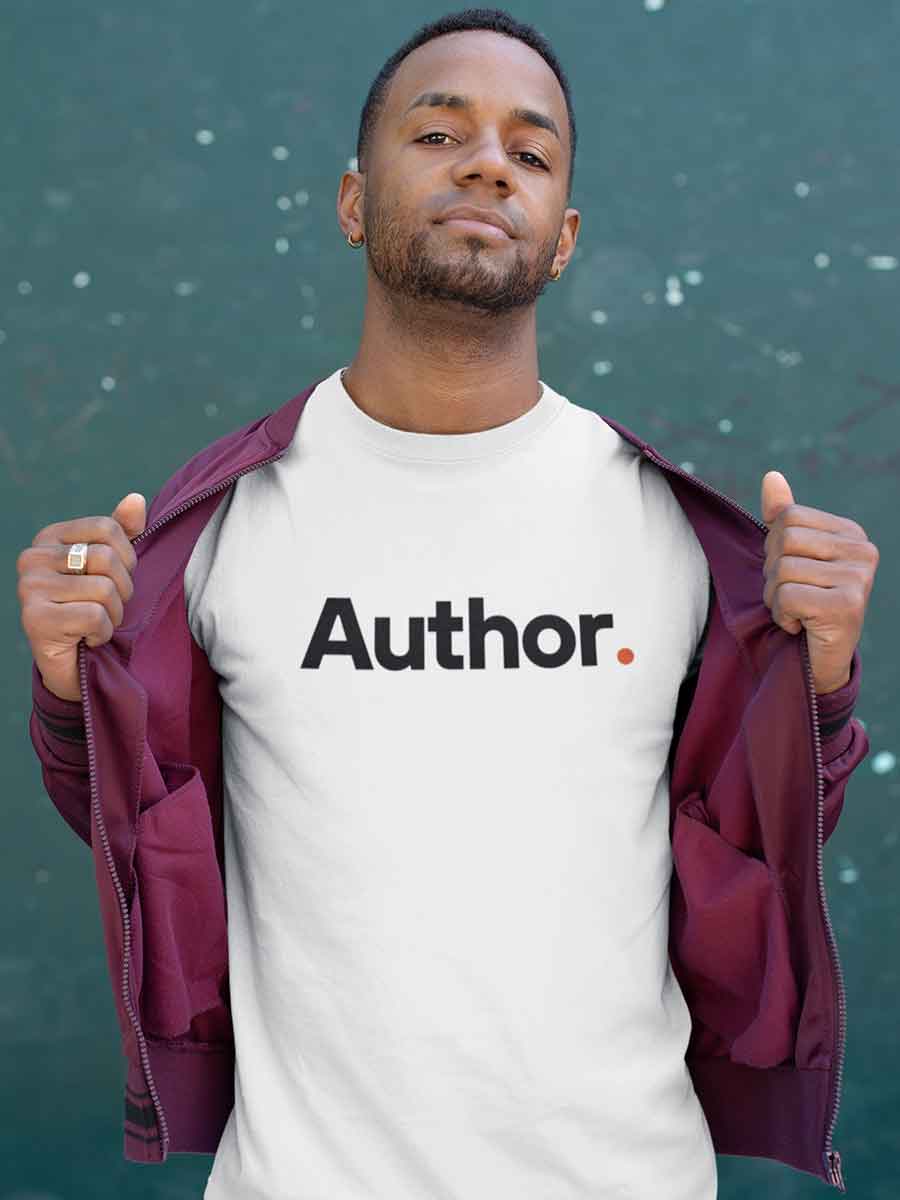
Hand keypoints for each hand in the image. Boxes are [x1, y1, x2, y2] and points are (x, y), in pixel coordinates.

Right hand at [17, 493, 146, 701]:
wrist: (71, 662)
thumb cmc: (92, 607)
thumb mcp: (111, 566)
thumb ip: (123, 532)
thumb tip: (136, 499)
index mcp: (50, 538)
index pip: (108, 528)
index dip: (128, 556)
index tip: (119, 577)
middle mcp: (32, 558)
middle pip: (107, 559)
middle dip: (123, 590)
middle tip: (109, 607)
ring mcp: (29, 588)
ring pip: (104, 590)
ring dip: (114, 615)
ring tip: (98, 623)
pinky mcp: (35, 620)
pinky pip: (95, 617)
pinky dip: (102, 632)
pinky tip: (87, 638)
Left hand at [760, 471, 878, 694]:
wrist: (819, 660)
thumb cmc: (803, 604)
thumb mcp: (791, 557)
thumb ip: (782, 518)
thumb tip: (772, 476)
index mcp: (849, 533)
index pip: (787, 518)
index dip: (773, 549)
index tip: (792, 574)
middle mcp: (862, 551)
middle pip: (783, 540)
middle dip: (772, 574)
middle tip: (792, 597)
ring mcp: (859, 578)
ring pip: (783, 570)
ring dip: (776, 599)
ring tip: (797, 612)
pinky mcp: (848, 605)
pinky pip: (788, 597)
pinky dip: (783, 616)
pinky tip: (801, 626)